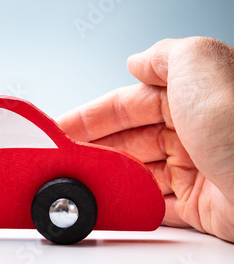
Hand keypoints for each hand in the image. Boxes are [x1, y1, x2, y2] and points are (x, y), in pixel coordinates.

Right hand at [57, 37, 233, 241]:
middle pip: (128, 141)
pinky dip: (130, 205)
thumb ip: (163, 55)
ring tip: (80, 182)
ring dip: (108, 178)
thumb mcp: (199, 64)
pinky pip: (154, 206)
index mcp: (192, 95)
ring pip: (137, 173)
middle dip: (93, 149)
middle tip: (64, 159)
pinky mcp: (201, 208)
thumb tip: (136, 61)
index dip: (90, 115)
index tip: (61, 128)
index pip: (128, 104)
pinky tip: (110, 202)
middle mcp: (193, 131)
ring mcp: (197, 170)